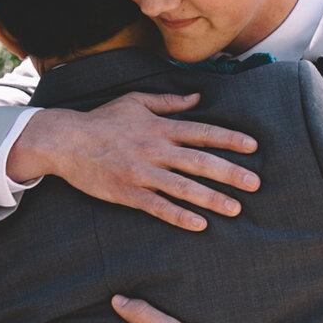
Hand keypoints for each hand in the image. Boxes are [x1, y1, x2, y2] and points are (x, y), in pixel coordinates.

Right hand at [5, 92, 259, 231]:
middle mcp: (156, 149)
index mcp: (160, 127)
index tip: (253, 147)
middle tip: (256, 184)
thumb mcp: (135, 102)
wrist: (65, 141)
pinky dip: (179, 216)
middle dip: (230, 173)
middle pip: (200, 162)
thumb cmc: (101, 120)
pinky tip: (199, 225)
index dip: (230, 139)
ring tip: (236, 209)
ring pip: (184, 187)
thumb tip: (197, 97)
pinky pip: (158, 207)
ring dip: (212, 199)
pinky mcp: (128, 193)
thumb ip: (168, 102)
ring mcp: (142, 173)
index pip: (202, 132)